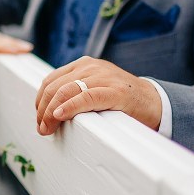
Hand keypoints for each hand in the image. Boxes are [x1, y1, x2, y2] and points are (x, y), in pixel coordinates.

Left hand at [35, 56, 161, 134]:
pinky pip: (85, 97)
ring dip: (50, 113)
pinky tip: (60, 116)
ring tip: (47, 129)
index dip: (40, 101)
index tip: (39, 118)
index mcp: (83, 65)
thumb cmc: (121, 101)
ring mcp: (103, 77)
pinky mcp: (115, 91)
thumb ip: (74, 94)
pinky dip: (69, 107)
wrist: (154, 102)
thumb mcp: (94, 90)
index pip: (50, 80)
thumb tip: (48, 113)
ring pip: (65, 91)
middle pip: (54, 87)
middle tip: (42, 129)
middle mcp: (91, 67)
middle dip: (43, 110)